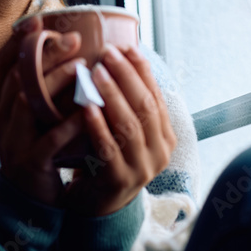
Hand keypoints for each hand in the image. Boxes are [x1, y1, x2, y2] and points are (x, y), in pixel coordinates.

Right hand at [0, 15, 88, 207]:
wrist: (30, 198)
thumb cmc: (39, 147)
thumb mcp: (35, 114)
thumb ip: (42, 85)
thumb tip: (66, 46)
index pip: (3, 63)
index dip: (20, 40)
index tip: (40, 18)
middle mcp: (0, 116)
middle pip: (18, 76)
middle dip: (45, 54)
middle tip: (74, 38)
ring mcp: (11, 139)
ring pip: (29, 102)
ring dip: (55, 83)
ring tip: (82, 67)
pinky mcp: (28, 161)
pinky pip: (48, 139)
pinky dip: (67, 124)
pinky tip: (86, 112)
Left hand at [62, 43, 176, 216]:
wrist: (96, 204)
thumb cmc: (106, 156)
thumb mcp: (124, 129)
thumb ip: (127, 103)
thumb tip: (120, 55)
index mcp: (164, 135)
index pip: (156, 95)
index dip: (141, 70)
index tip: (125, 46)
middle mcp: (159, 151)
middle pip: (145, 106)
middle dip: (126, 76)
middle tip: (106, 53)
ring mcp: (141, 168)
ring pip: (130, 125)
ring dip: (112, 95)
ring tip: (95, 72)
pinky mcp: (119, 181)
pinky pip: (109, 149)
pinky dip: (98, 126)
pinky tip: (86, 107)